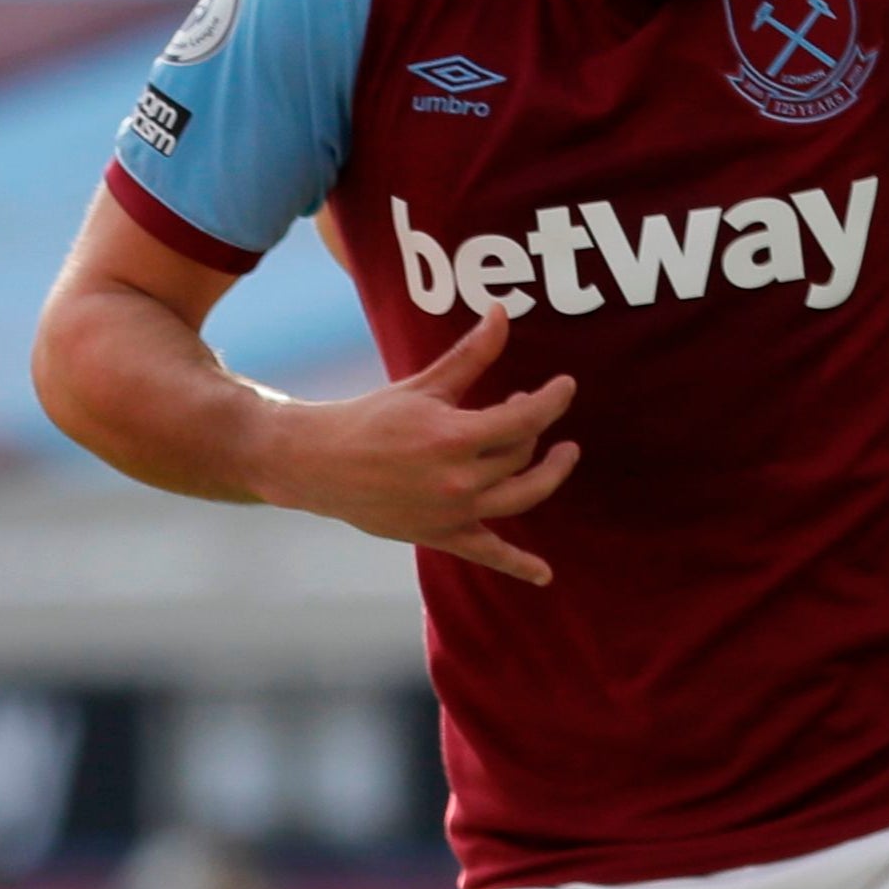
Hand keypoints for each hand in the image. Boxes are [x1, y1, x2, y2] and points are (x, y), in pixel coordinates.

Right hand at [259, 302, 579, 584]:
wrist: (322, 464)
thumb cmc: (371, 419)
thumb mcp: (423, 385)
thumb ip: (470, 355)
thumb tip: (503, 313)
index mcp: (453, 437)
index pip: (524, 418)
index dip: (552, 400)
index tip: (566, 386)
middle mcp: (458, 480)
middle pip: (521, 455)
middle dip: (533, 429)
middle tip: (528, 409)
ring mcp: (453, 513)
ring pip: (521, 497)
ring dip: (550, 476)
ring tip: (565, 455)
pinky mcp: (442, 535)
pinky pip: (488, 553)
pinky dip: (518, 566)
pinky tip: (544, 575)